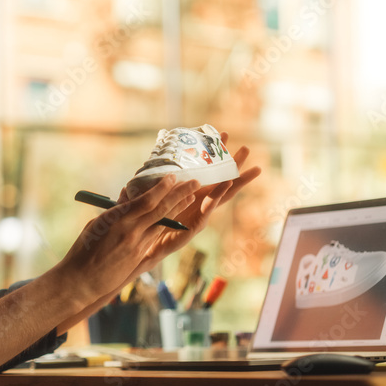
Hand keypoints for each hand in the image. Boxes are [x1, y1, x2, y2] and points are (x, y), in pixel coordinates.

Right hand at [55, 175, 202, 304]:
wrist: (82, 281)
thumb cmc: (83, 249)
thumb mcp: (97, 224)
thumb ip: (115, 211)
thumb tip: (127, 196)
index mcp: (117, 219)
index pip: (146, 200)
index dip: (162, 188)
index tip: (173, 177)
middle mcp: (131, 232)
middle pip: (161, 210)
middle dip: (179, 195)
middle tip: (195, 183)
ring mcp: (137, 246)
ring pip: (163, 224)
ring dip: (178, 209)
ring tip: (191, 197)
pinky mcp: (139, 258)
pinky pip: (156, 237)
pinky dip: (167, 224)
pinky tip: (175, 218)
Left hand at [117, 132, 260, 277]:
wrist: (141, 249)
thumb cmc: (144, 222)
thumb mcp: (144, 197)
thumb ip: (144, 184)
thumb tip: (135, 167)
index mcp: (189, 192)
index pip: (205, 170)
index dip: (214, 155)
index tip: (223, 136)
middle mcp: (197, 202)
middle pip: (219, 180)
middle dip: (233, 164)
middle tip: (245, 148)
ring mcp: (198, 213)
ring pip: (221, 195)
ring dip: (235, 181)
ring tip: (250, 169)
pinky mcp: (195, 226)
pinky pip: (207, 210)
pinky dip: (216, 198)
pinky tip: (225, 187)